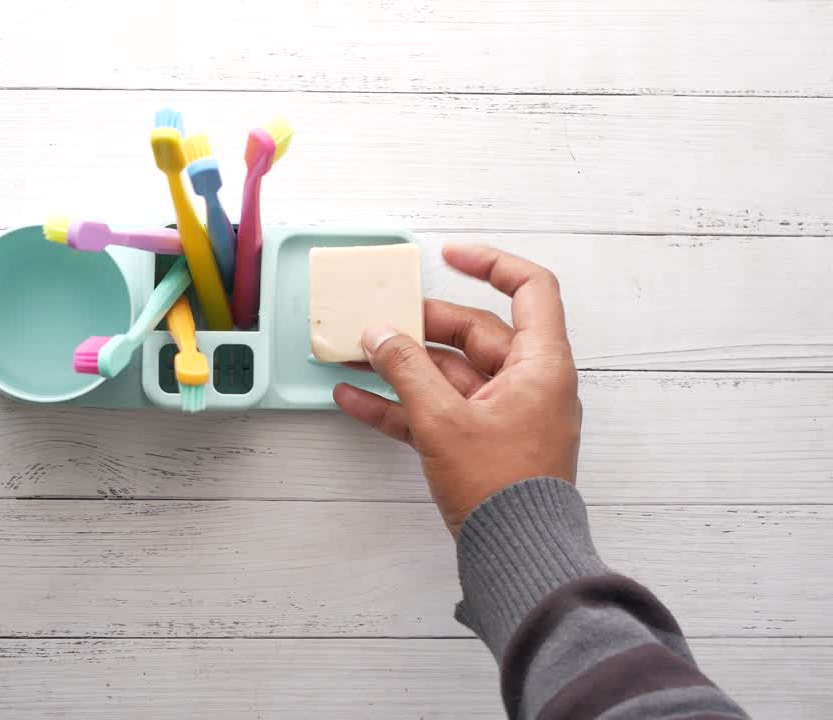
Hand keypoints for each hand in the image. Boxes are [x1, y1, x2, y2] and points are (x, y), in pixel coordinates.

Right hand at [334, 245, 581, 535]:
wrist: (518, 556)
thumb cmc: (503, 489)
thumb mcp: (444, 420)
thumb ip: (407, 370)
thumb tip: (381, 335)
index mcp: (540, 365)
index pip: (529, 290)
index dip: (490, 264)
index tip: (448, 255)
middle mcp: (528, 383)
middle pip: (474, 333)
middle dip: (420, 326)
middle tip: (378, 321)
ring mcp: (504, 414)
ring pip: (448, 373)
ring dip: (402, 366)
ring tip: (354, 357)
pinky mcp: (480, 444)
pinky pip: (437, 411)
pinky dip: (401, 405)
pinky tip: (356, 400)